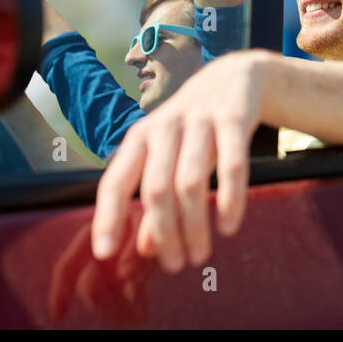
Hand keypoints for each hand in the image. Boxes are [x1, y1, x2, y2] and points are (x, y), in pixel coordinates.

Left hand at [90, 51, 268, 270]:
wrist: (237, 76)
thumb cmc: (196, 126)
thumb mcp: (170, 156)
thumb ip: (156, 200)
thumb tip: (144, 249)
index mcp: (141, 137)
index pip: (115, 180)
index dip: (107, 217)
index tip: (104, 253)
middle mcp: (165, 127)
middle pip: (155, 188)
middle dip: (164, 232)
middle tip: (176, 265)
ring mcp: (200, 120)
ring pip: (190, 182)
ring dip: (194, 225)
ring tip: (200, 255)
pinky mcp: (233, 117)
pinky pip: (232, 164)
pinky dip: (229, 199)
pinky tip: (229, 226)